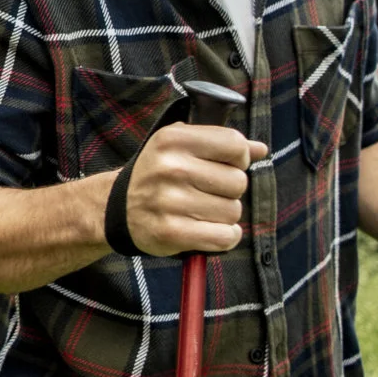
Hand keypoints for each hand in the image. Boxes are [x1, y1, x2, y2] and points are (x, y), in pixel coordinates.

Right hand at [120, 122, 261, 256]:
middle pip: (238, 181)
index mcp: (173, 139)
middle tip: (206, 192)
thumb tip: (261, 149)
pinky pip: (225, 236)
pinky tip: (208, 230)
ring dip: (224, 215)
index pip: (234, 144)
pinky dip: (224, 237)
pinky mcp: (171, 232)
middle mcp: (170, 167)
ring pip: (233, 211)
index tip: (225, 164)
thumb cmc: (157, 174)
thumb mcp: (180, 148)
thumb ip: (221, 144)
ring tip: (200, 211)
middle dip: (229, 190)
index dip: (239, 158)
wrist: (116, 208)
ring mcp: (169, 200)